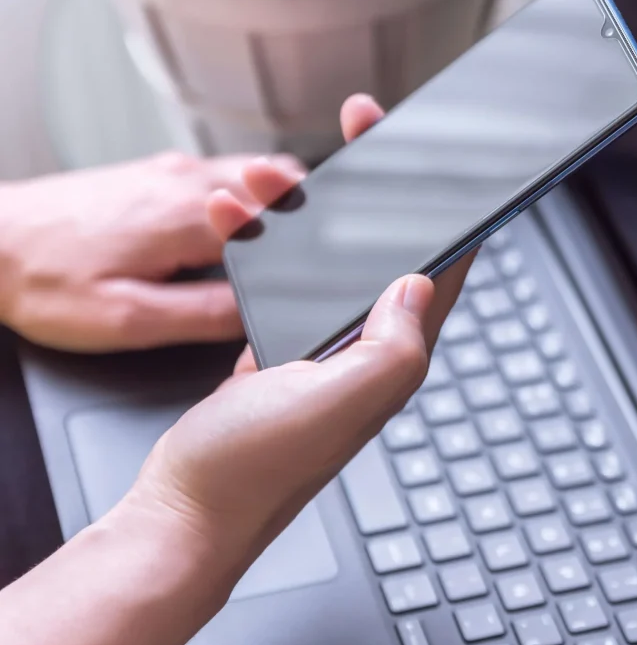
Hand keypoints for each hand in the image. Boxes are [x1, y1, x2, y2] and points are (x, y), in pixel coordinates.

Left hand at [0, 150, 298, 351]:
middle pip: (272, 179)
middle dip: (298, 206)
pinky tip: (224, 227)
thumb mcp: (128, 319)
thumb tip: (257, 313)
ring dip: (267, 197)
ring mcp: (166, 171)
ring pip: (245, 171)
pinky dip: (236, 195)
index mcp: (190, 216)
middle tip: (309, 244)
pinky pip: (214, 173)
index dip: (304, 237)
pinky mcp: (148, 172)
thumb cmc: (44, 280)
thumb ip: (204, 315)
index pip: (278, 215)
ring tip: (273, 236)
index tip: (320, 256)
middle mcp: (184, 181)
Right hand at [125, 93, 472, 590]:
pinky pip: (277, 278)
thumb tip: (420, 285)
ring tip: (261, 179)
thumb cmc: (253, 472)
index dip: (442, 202)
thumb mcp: (337, 403)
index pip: (439, 265)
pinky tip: (236, 222)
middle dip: (367, 186)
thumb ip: (391, 345)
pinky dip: (259, 243)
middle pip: (381, 246)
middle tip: (355, 133)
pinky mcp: (276, 351)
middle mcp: (365, 351)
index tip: (425, 150)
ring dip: (300, 209)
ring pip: (323, 255)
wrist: (185, 511)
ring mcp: (319, 349)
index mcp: (392, 357)